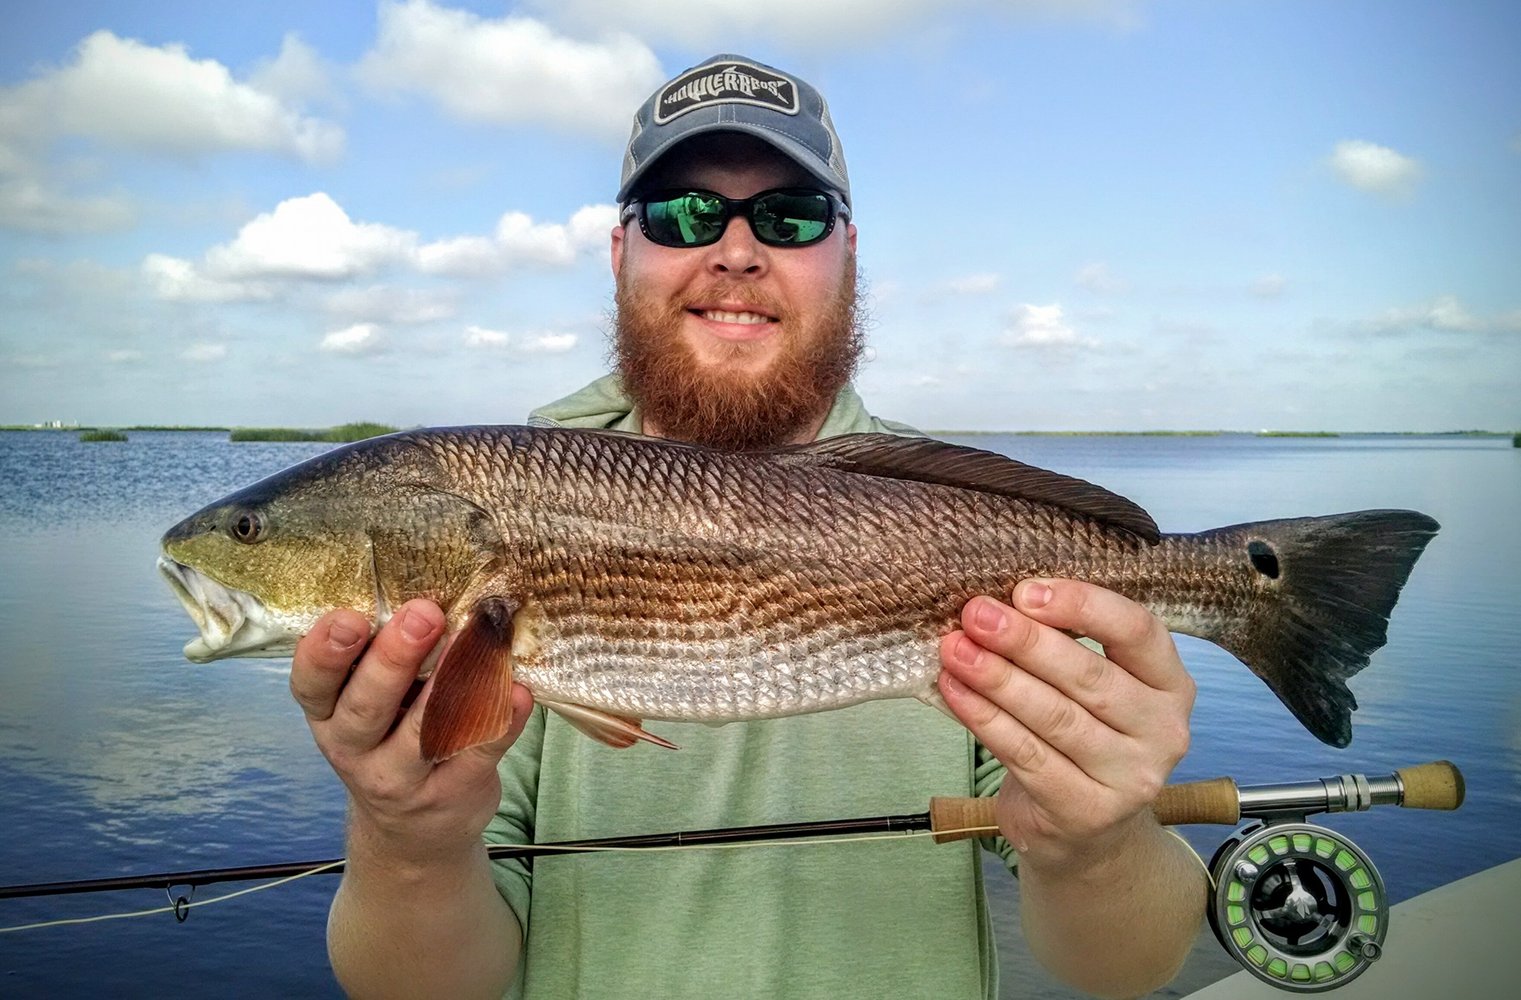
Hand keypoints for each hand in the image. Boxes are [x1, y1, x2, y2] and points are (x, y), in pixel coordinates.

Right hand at [290, 599, 534, 869]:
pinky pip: (479, 753)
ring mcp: (405, 779)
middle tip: (423, 614)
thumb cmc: (390, 742)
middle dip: (393, 660)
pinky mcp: (455, 791)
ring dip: (451, 686)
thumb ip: (380, 661)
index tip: (347, 618)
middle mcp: (357, 751)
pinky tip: (517, 691)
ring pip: (424, 734)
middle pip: (366, 709)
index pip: (311, 687)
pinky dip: (501, 720)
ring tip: (473, 642)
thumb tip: (425, 593)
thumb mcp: (366, 708)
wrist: (413, 833)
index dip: (324, 653)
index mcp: (328, 717)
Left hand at [937, 579, 1194, 871]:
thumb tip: (998, 603)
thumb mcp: (1092, 686)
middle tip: (975, 615)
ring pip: (1054, 716)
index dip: (1081, 606)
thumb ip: (1065, 644)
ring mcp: (1130, 777)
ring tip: (955, 650)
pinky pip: (1026, 754)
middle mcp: (1163, 731)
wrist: (1086, 831)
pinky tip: (954, 692)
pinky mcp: (1086, 810)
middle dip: (1025, 640)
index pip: (1137, 631)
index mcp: (1170, 683)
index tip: (1024, 591)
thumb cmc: (1083, 735)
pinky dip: (984, 719)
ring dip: (997, 678)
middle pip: (1089, 676)